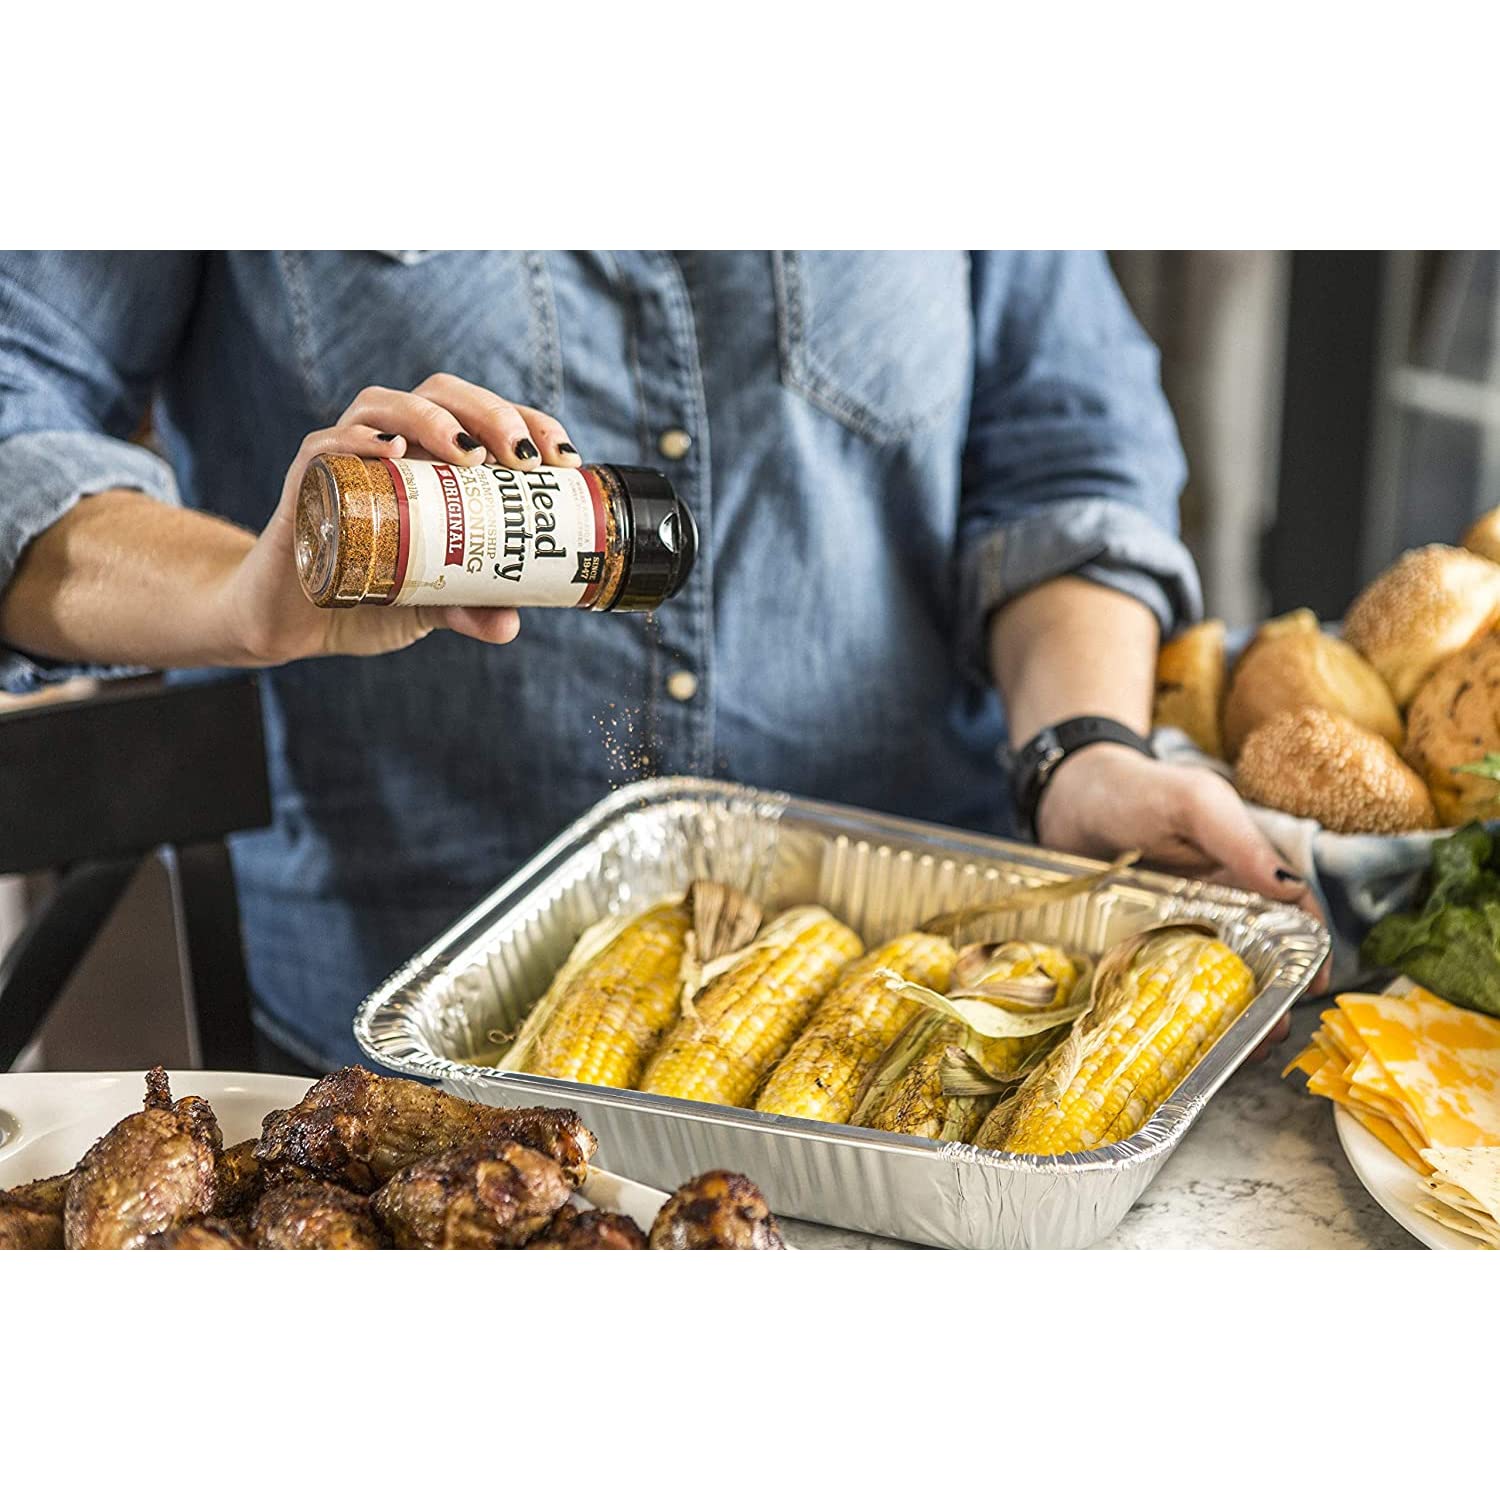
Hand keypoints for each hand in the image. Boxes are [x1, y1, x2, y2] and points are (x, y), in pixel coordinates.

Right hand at [221, 374, 582, 664]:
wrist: (295, 620)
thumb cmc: (371, 591)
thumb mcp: (436, 604)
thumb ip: (472, 608)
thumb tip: (510, 624)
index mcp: (433, 461)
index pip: (486, 418)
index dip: (530, 424)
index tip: (565, 460)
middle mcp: (392, 445)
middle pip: (442, 396)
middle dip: (491, 414)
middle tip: (525, 458)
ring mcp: (347, 457)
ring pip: (386, 405)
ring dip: (432, 419)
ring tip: (469, 454)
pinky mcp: (306, 481)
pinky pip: (326, 445)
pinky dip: (357, 441)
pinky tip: (389, 452)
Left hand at [1036, 743, 1329, 1019]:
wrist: (1063, 797)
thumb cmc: (1135, 789)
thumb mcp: (1195, 803)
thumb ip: (1241, 841)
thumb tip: (1291, 889)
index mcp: (1242, 868)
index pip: (1294, 914)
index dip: (1311, 951)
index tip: (1314, 990)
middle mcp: (1216, 902)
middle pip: (1258, 957)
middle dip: (1272, 997)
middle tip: (1272, 1035)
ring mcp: (1175, 925)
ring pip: (1212, 977)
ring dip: (1229, 1011)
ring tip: (1236, 1048)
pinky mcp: (1135, 942)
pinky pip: (1159, 980)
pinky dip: (1171, 1007)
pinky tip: (1177, 1035)